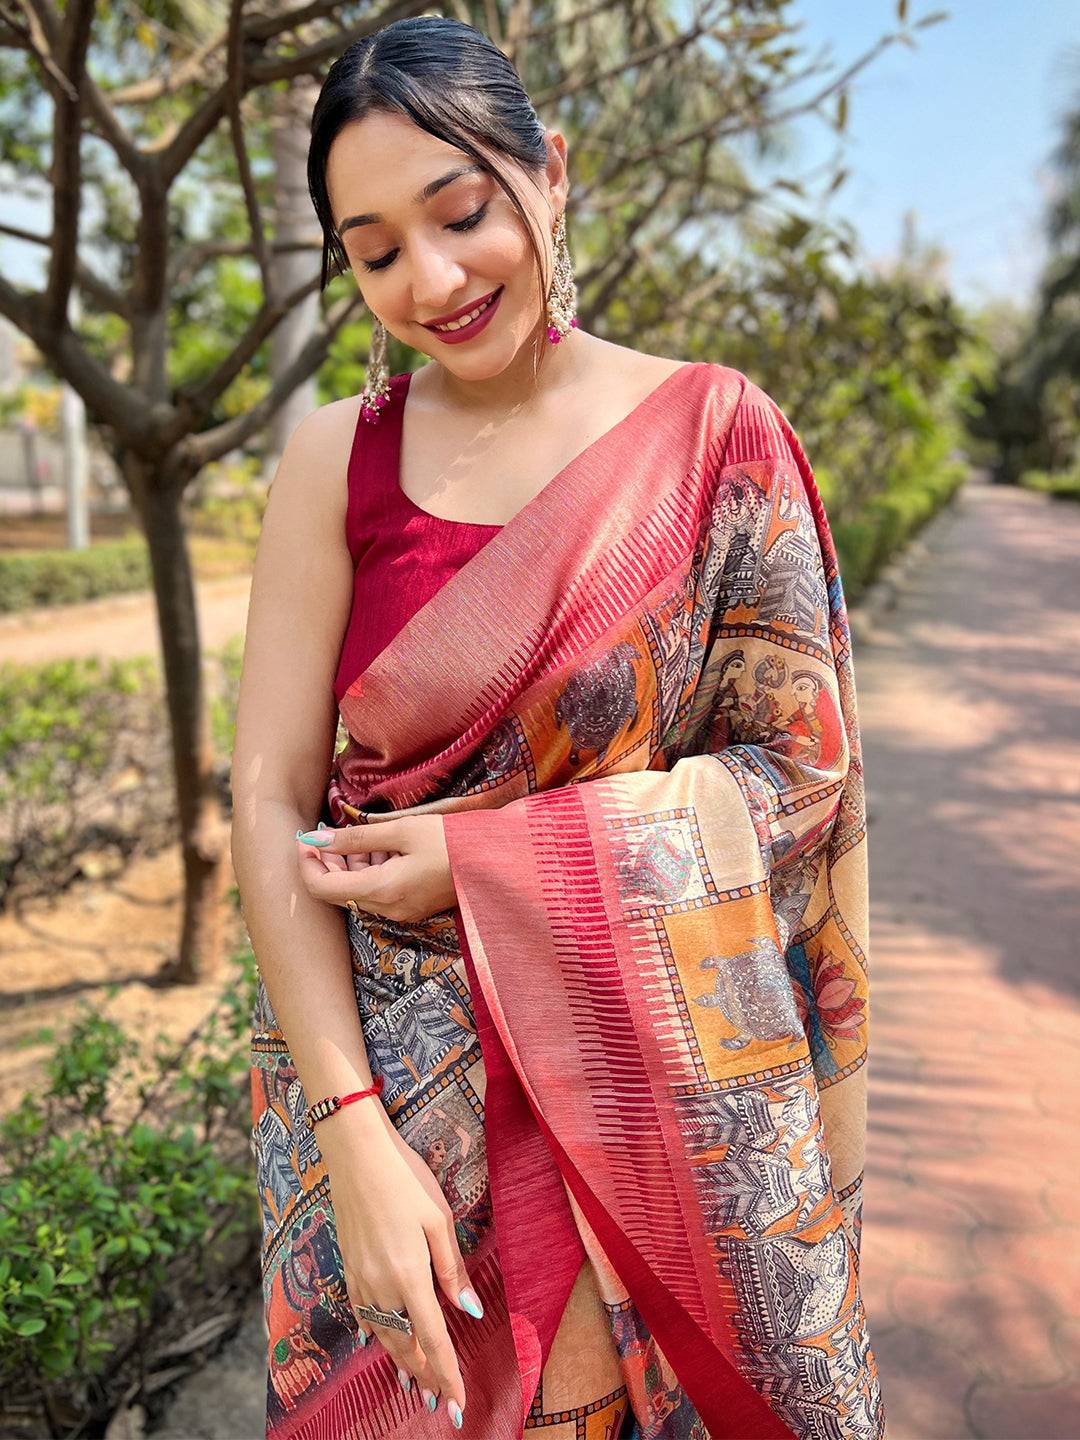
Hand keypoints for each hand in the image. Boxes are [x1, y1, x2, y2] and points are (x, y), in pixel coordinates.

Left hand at [296, 815, 456, 924]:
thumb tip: (317, 840)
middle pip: (337, 891)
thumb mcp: (402, 831)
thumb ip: (356, 838)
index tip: (305, 837)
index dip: (306, 863)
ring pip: (357, 892)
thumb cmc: (451, 841)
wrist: (496, 862)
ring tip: (363, 837)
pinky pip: (377, 893)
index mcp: (382, 890)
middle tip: (331, 833)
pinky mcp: (412, 908)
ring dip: (349, 866)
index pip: (321, 887)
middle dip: (327, 862)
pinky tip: (384, 850)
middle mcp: (387, 909)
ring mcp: (401, 912)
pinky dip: (370, 872)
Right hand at [322, 1109, 479, 1421]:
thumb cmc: (405, 1179)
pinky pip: (363, 1316)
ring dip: (400, 1363)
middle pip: (404, 1346)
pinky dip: (377, 1336)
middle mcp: (381, 1286)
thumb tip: (470, 1311)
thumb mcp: (439, 1220)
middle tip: (441, 1402)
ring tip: (415, 1385)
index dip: (447, 1374)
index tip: (459, 1403)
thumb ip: (452, 1270)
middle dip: (424, 1377)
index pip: (433, 1340)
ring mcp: (360, 1279)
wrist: (356, 1154)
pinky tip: (381, 1342)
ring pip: (382, 1335)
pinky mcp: (348, 1268)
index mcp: (410, 1275)